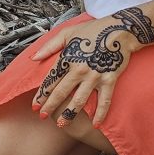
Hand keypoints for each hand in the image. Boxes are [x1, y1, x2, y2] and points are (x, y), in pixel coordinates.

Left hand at [30, 12, 151, 128]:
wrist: (119, 30)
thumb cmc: (93, 30)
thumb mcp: (67, 33)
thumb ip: (49, 46)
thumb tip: (34, 58)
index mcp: (67, 58)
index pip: (50, 80)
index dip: (41, 94)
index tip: (35, 105)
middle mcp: (79, 70)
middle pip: (61, 92)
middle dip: (50, 106)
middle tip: (42, 116)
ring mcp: (94, 77)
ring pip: (79, 101)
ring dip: (69, 114)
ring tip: (61, 124)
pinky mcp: (109, 81)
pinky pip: (104, 101)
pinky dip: (100, 114)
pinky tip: (96, 124)